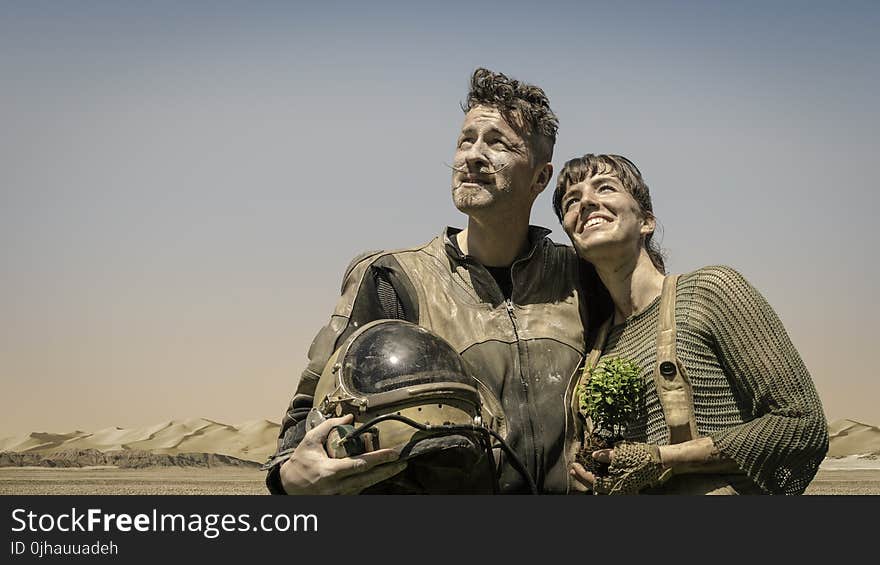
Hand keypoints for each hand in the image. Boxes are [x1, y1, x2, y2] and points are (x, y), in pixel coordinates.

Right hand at [279, 414, 406, 494]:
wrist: (288, 486)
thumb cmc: (300, 462)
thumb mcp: (310, 440)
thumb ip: (329, 426)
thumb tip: (349, 417)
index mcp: (329, 471)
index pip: (359, 465)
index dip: (378, 459)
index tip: (393, 454)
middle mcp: (336, 487)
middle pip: (367, 479)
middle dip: (387, 471)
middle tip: (402, 462)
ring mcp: (339, 496)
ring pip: (365, 486)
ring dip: (381, 477)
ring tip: (396, 466)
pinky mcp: (340, 499)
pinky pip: (358, 490)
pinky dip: (369, 482)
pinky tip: (379, 474)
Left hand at [570, 443, 669, 494]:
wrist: (660, 461)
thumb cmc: (642, 456)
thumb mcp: (623, 453)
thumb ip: (607, 455)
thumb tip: (594, 455)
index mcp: (615, 484)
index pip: (593, 480)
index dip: (581, 473)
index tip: (574, 464)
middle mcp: (618, 489)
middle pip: (595, 487)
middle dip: (582, 478)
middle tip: (573, 469)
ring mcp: (622, 489)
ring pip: (601, 488)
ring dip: (590, 480)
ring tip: (581, 471)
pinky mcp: (626, 485)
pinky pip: (608, 486)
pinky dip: (599, 480)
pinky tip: (595, 472)